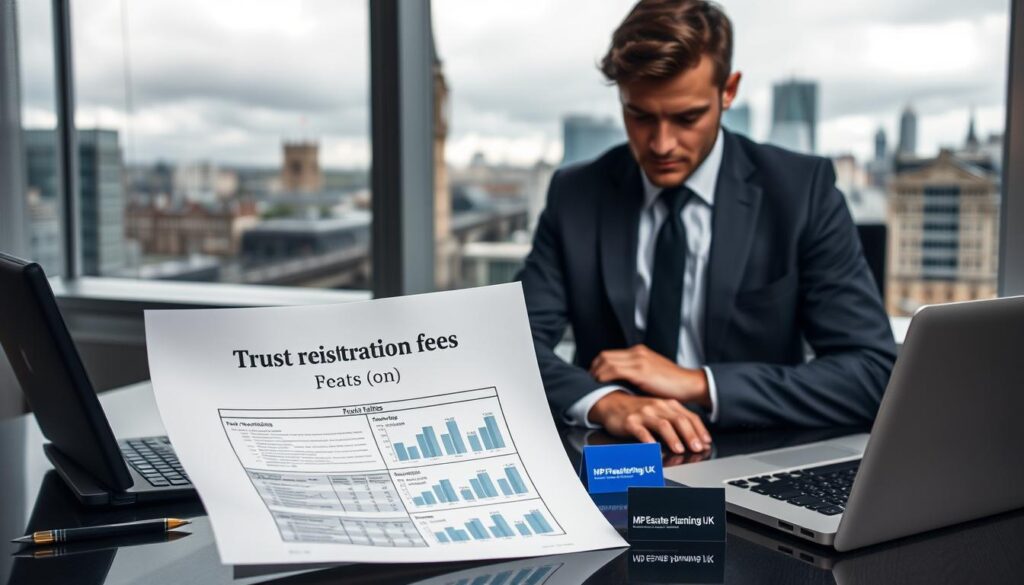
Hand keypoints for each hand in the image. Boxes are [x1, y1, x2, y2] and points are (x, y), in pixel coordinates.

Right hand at [588, 391, 711, 453]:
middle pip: (679, 420)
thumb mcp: (660, 412)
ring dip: (673, 438)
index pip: (689, 417)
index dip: (700, 430)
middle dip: (690, 435)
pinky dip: (648, 440)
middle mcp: (658, 407)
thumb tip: (696, 438)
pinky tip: (653, 448)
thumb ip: (676, 422)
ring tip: (679, 449)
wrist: (613, 403)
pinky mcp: (630, 422)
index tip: (706, 442)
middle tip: (697, 447)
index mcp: (668, 405)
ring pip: (662, 424)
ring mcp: (644, 414)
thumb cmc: (639, 410)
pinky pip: (641, 431)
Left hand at [589, 344, 710, 407]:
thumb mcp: (651, 373)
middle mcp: (637, 353)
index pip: (610, 354)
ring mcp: (639, 360)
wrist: (689, 384)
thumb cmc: (672, 383)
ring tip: (594, 384)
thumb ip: (636, 373)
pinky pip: (614, 370)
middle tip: (590, 381)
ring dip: (597, 373)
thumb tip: (620, 382)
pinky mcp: (641, 371)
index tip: (594, 376)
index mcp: (639, 352)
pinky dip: (604, 377)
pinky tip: (602, 384)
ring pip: (607, 362)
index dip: (598, 365)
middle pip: (605, 356)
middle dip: (594, 368)